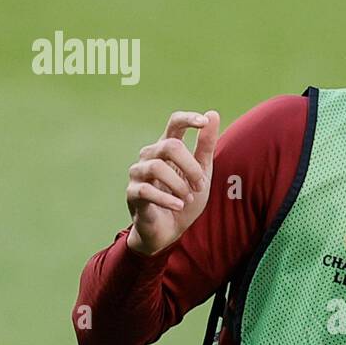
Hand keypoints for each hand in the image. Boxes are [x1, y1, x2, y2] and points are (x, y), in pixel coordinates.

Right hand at [125, 110, 219, 256]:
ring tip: (187, 199)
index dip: (188, 119)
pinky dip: (167, 199)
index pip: (174, 123)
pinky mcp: (132, 193)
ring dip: (178, 185)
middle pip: (169, 146)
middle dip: (190, 167)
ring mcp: (138, 173)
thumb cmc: (184, 198)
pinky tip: (178, 206)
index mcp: (167, 147)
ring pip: (156, 167)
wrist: (169, 230)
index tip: (203, 122)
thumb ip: (205, 145)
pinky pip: (146, 190)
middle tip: (200, 185)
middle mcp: (150, 155)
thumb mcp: (202, 172)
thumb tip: (213, 114)